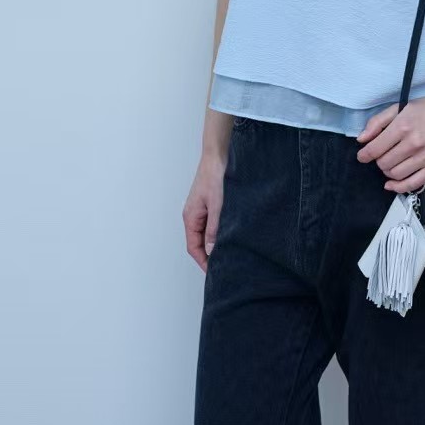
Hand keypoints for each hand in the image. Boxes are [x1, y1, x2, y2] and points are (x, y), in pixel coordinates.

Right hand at [182, 154, 225, 271]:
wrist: (220, 152)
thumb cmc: (215, 174)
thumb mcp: (217, 204)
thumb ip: (215, 228)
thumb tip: (212, 250)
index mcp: (191, 216)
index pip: (193, 247)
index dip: (203, 261)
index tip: (215, 271)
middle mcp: (195, 214)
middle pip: (200, 242)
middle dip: (210, 254)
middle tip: (225, 264)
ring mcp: (203, 208)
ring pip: (208, 232)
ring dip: (217, 242)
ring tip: (231, 251)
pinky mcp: (213, 202)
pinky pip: (215, 222)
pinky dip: (222, 230)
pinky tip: (233, 232)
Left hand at [355, 90, 424, 193]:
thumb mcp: (401, 107)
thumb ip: (378, 122)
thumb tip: (362, 139)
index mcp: (403, 126)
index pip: (375, 149)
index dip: (364, 155)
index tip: (362, 156)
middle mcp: (413, 143)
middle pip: (384, 163)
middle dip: (378, 160)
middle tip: (382, 155)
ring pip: (395, 174)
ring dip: (388, 172)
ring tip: (390, 163)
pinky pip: (412, 184)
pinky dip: (398, 187)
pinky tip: (392, 183)